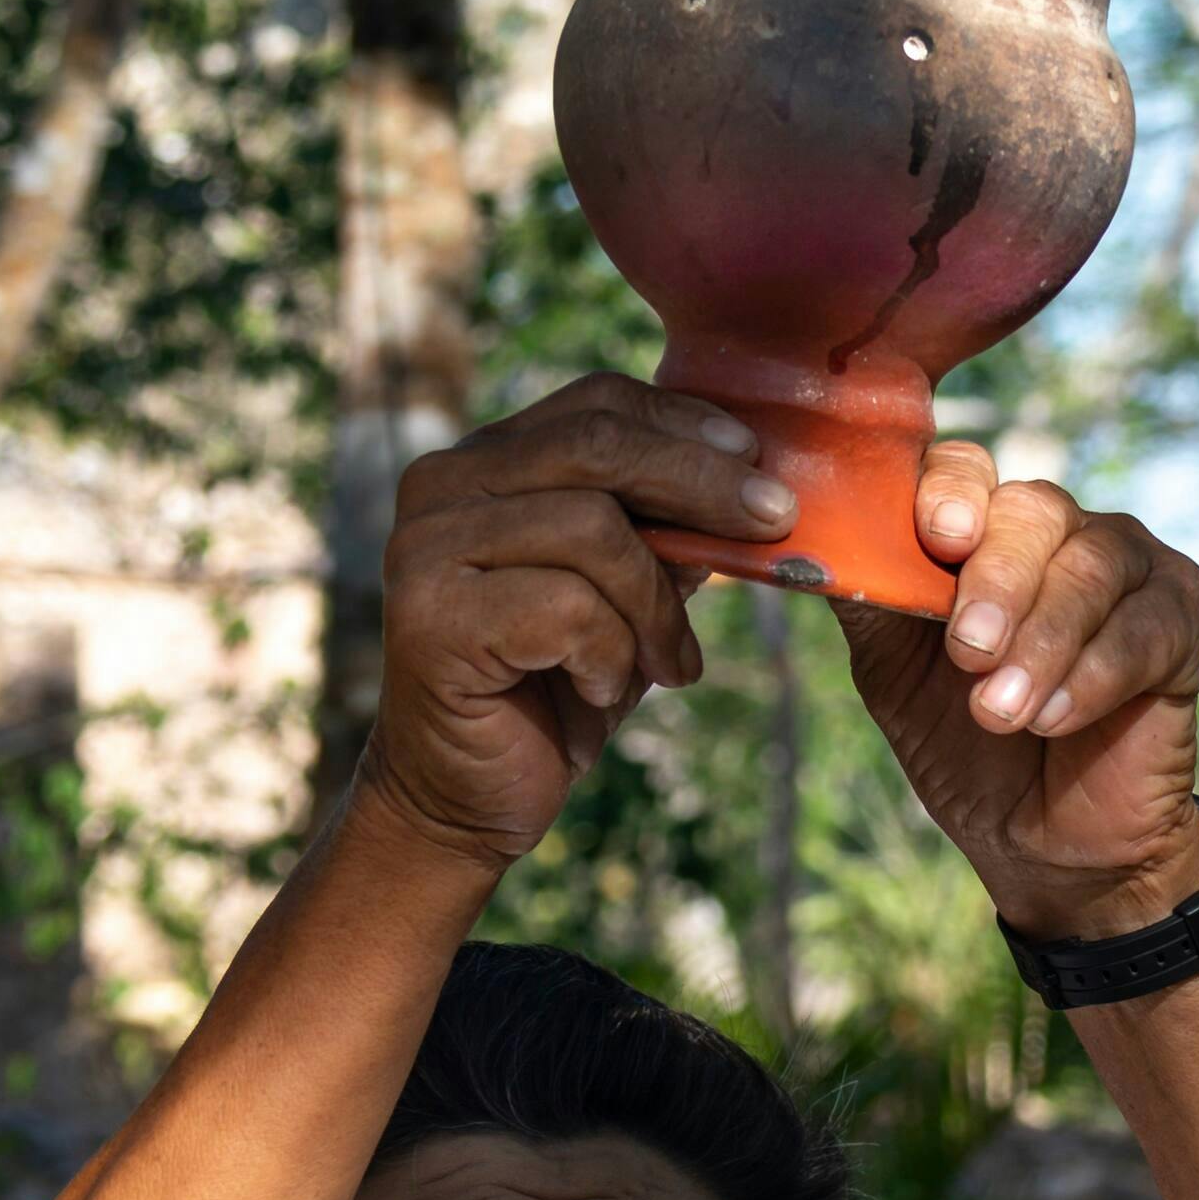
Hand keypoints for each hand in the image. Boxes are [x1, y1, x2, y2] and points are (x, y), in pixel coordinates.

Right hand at [362, 375, 803, 864]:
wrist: (470, 798)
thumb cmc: (554, 690)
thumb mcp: (628, 598)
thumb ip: (667, 534)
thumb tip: (756, 486)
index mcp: (485, 461)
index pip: (596, 401)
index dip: (686, 423)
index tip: (758, 462)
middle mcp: (441, 485)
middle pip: (598, 447)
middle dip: (703, 485)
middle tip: (773, 525)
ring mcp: (425, 547)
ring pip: (591, 529)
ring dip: (654, 604)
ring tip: (668, 662)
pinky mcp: (429, 616)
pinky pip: (567, 608)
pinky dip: (610, 654)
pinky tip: (600, 689)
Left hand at [841, 445, 1198, 941]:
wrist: (1044, 841)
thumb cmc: (967, 744)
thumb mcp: (893, 668)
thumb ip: (866, 596)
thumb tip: (808, 539)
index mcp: (986, 529)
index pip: (967, 470)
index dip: (952, 491)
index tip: (938, 538)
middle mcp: (1061, 531)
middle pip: (1035, 510)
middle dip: (997, 580)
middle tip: (969, 654)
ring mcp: (1130, 568)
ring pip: (1093, 565)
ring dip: (1042, 641)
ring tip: (1004, 712)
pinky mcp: (1182, 619)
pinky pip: (1145, 625)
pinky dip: (1095, 673)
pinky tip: (1056, 718)